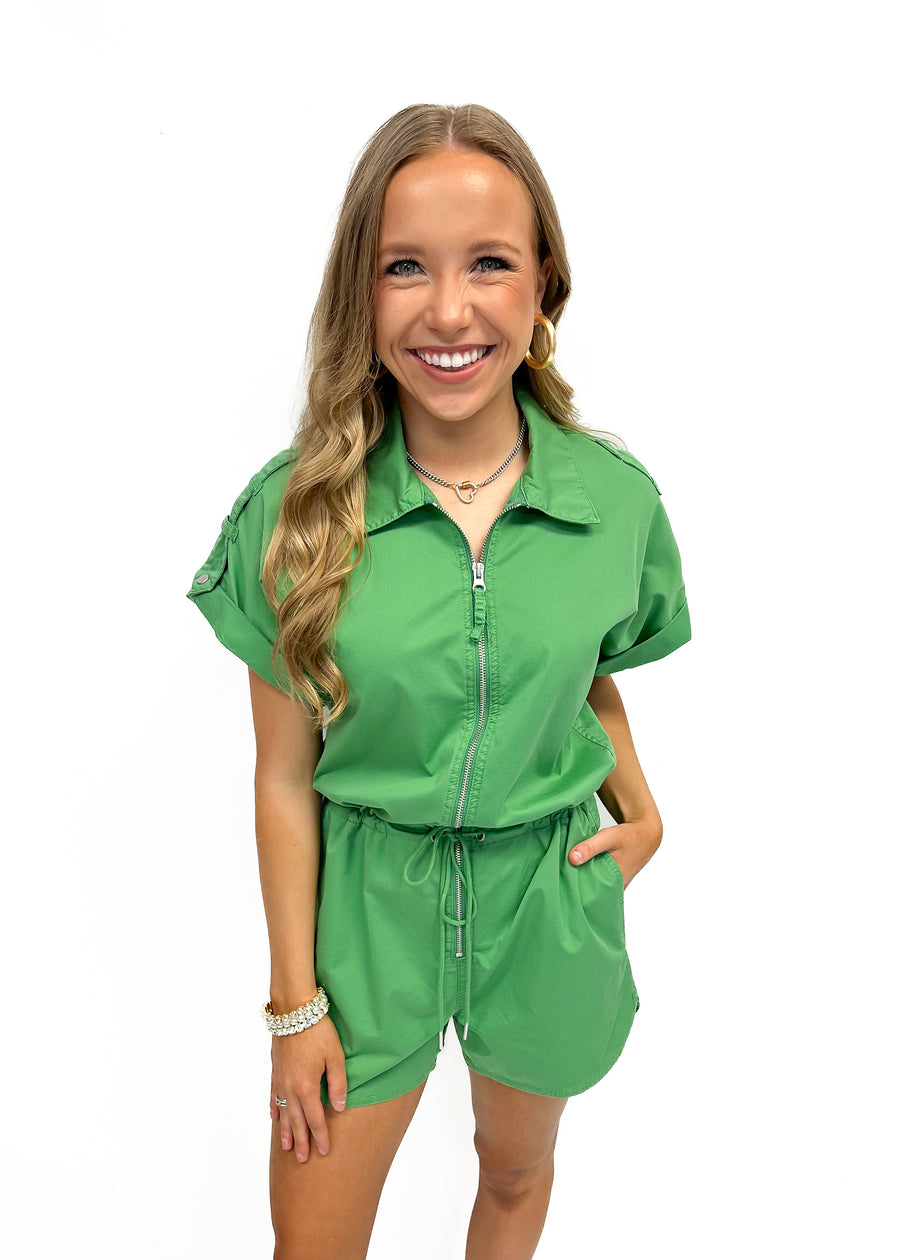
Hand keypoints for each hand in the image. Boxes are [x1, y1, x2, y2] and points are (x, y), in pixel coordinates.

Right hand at [269, 1015, 347, 1161]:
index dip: (320, 1137)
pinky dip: (275, 1108)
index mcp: (307, 1087)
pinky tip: (275, 1117)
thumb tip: (338, 1109)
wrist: (293, 1010)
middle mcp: (291, 1088)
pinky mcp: (275, 1069)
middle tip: (302, 1160)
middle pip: (297, 1121)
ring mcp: (280, 1079)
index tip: (324, 1152)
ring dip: (285, 1130)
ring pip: (283, 1112)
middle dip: (300, 1141)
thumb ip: (338, 1084)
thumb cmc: (319, 1030)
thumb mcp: (336, 1056)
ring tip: (286, 1147)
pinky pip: (273, 1095)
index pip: (315, 1120)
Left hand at [567, 820, 661, 889]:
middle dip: (577, 889)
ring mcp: (615, 884)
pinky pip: (598, 881)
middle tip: (559, 884)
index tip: (561, 890)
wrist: (646, 835)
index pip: (592, 897)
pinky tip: (578, 870)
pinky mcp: (613, 878)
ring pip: (594, 887)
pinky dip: (589, 876)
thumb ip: (591, 847)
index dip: (576, 896)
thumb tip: (572, 858)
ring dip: (582, 881)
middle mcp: (616, 887)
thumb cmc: (630, 836)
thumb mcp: (609, 837)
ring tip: (565, 878)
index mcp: (615, 882)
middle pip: (591, 893)